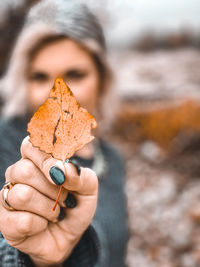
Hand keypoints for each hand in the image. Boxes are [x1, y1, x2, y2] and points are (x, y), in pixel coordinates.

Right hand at [0, 136, 97, 266]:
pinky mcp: (5, 221)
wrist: (69, 235)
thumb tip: (65, 168)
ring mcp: (8, 197)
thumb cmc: (75, 205)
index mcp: (37, 160)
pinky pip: (22, 221)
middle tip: (65, 198)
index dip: (45, 159)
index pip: (30, 145)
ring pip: (22, 195)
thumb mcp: (87, 189)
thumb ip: (80, 175)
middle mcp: (18, 174)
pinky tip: (43, 225)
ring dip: (49, 208)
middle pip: (24, 170)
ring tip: (56, 212)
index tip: (61, 175)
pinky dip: (41, 225)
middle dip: (52, 189)